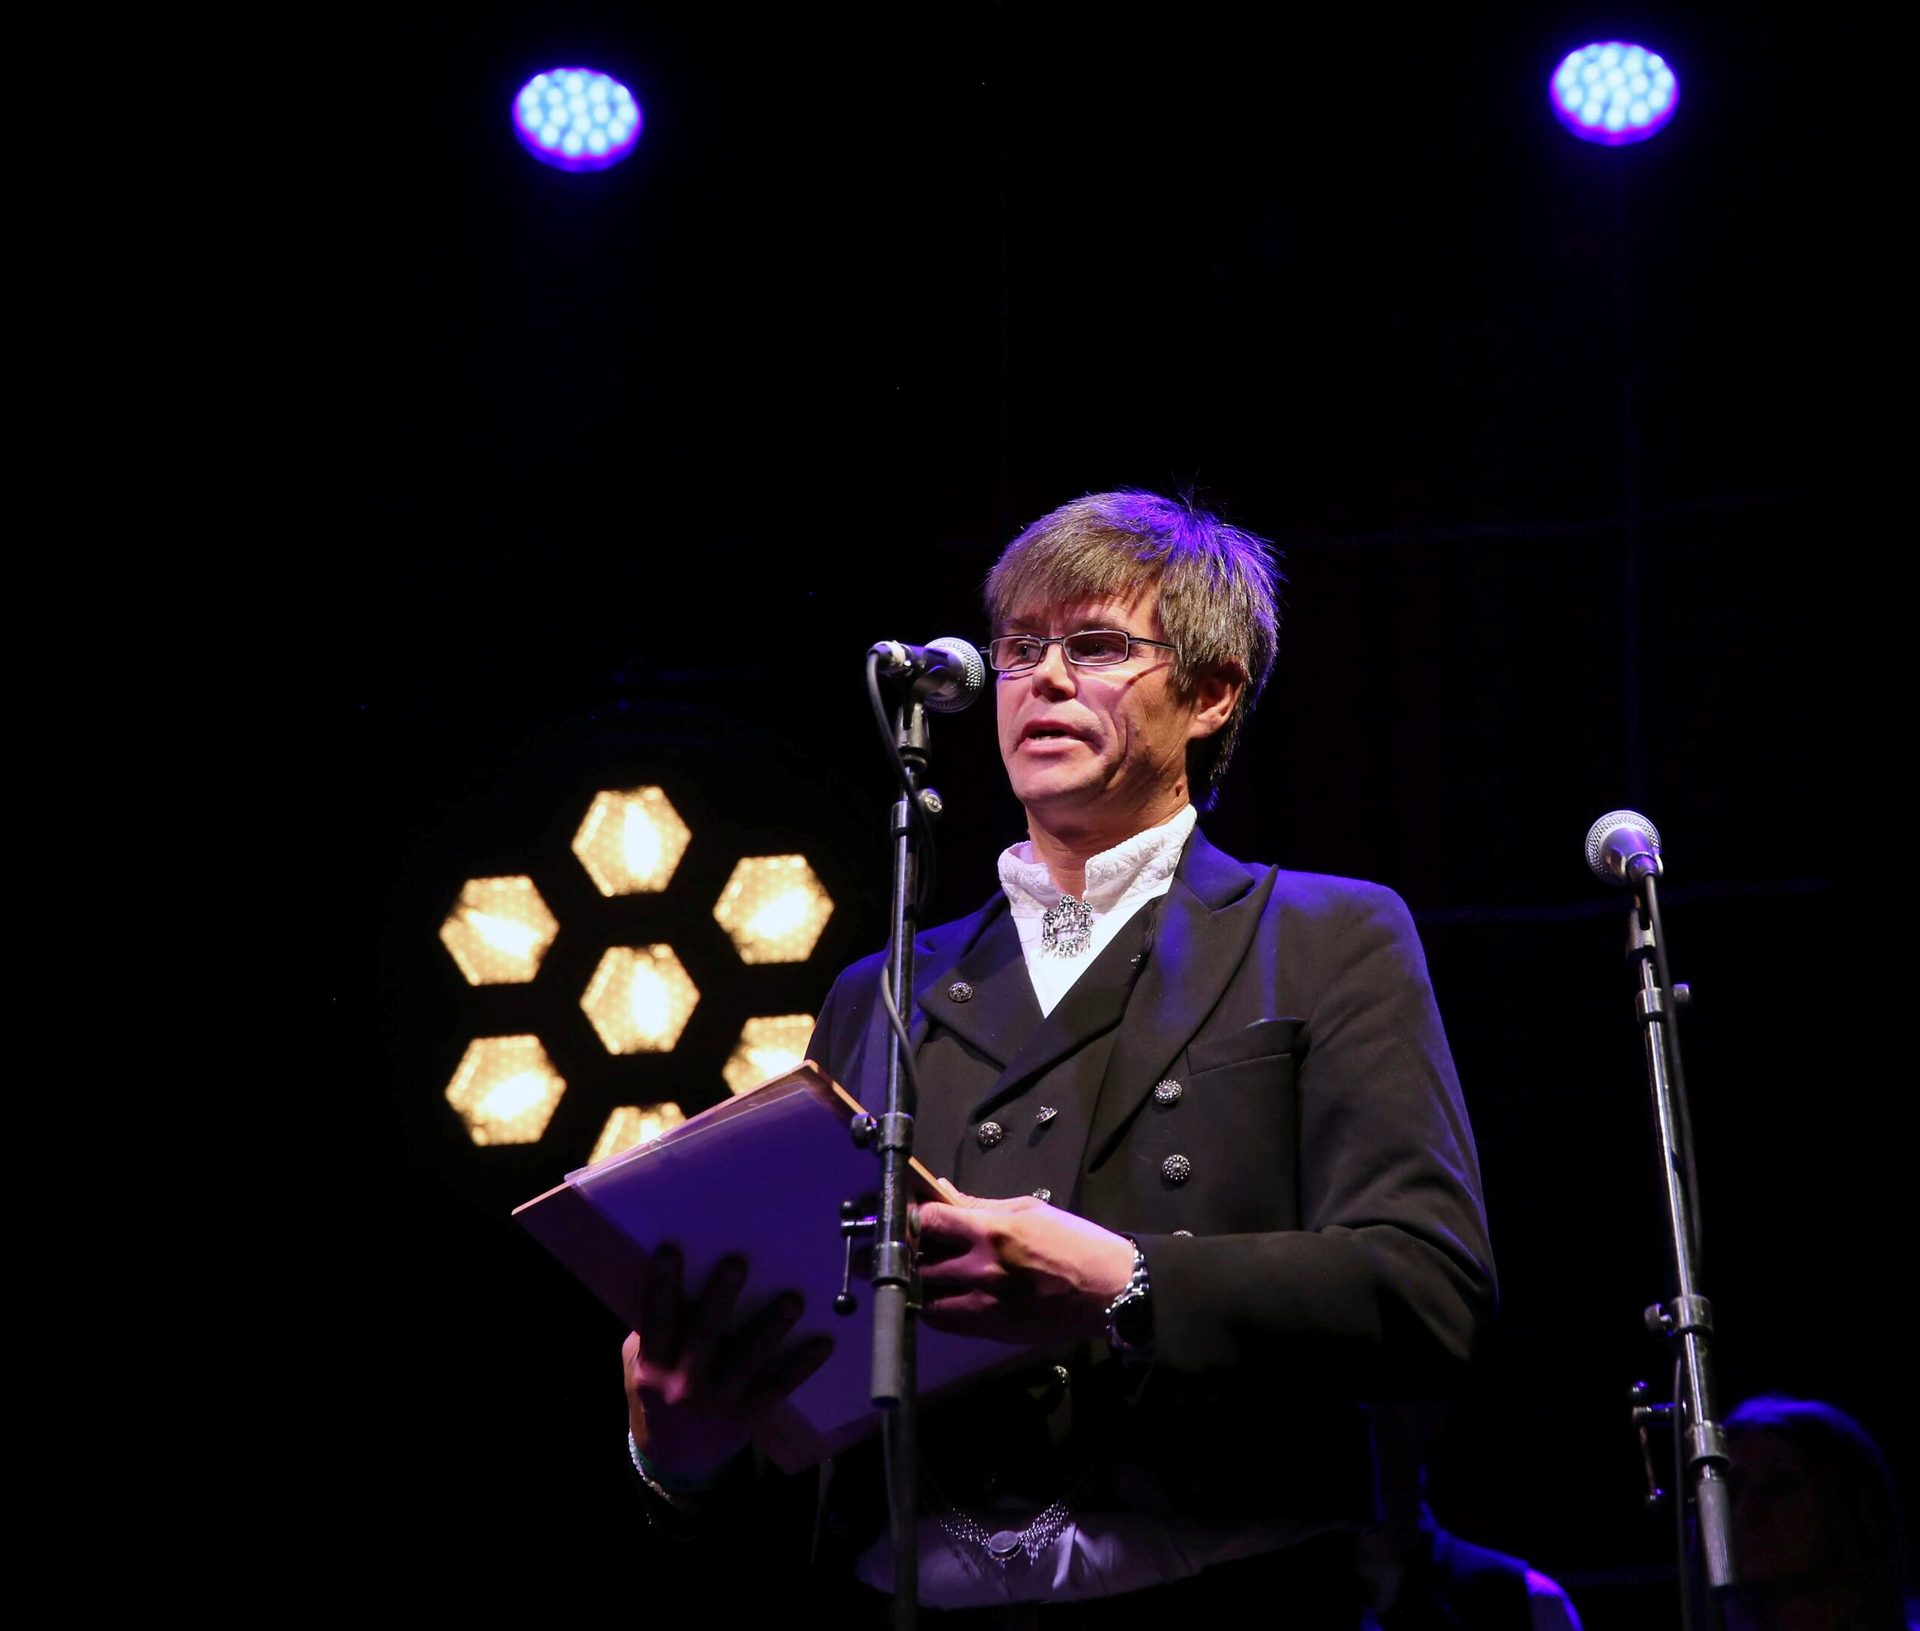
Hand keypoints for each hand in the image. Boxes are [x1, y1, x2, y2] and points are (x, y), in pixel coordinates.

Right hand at [623, 1244, 832, 1484]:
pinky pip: (778, 1385)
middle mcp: (683, 1385)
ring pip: (748, 1360)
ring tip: (793, 1300)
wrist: (676, 1459)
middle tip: (736, 1263)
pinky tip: (823, 1342)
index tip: (670, 1251)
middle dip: (719, 1299)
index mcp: (652, 1368)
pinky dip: (802, 1365)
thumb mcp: (639, 1366)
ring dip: (772, 1328)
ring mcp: (718, 1401)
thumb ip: (654, 1331)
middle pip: (703, 1336)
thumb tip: (676, 1279)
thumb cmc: (656, 1395)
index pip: (656, 1321)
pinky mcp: (747, 1412)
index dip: (660, 1287)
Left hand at [914, 1192, 1134, 1345]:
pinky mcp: (991, 1331)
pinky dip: (938, 1308)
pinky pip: (946, 1323)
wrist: (1109, 1290)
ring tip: (929, 1271)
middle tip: (915, 1242)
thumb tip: (944, 1193)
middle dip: (912, 1250)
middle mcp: (982, 1271)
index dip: (916, 1214)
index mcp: (993, 1233)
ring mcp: (984, 1306)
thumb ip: (981, 1205)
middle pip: (919, 1262)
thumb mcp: (1030, 1210)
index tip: (915, 1213)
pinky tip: (945, 1295)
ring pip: (926, 1299)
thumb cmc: (1074, 1243)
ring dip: (922, 1284)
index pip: (929, 1221)